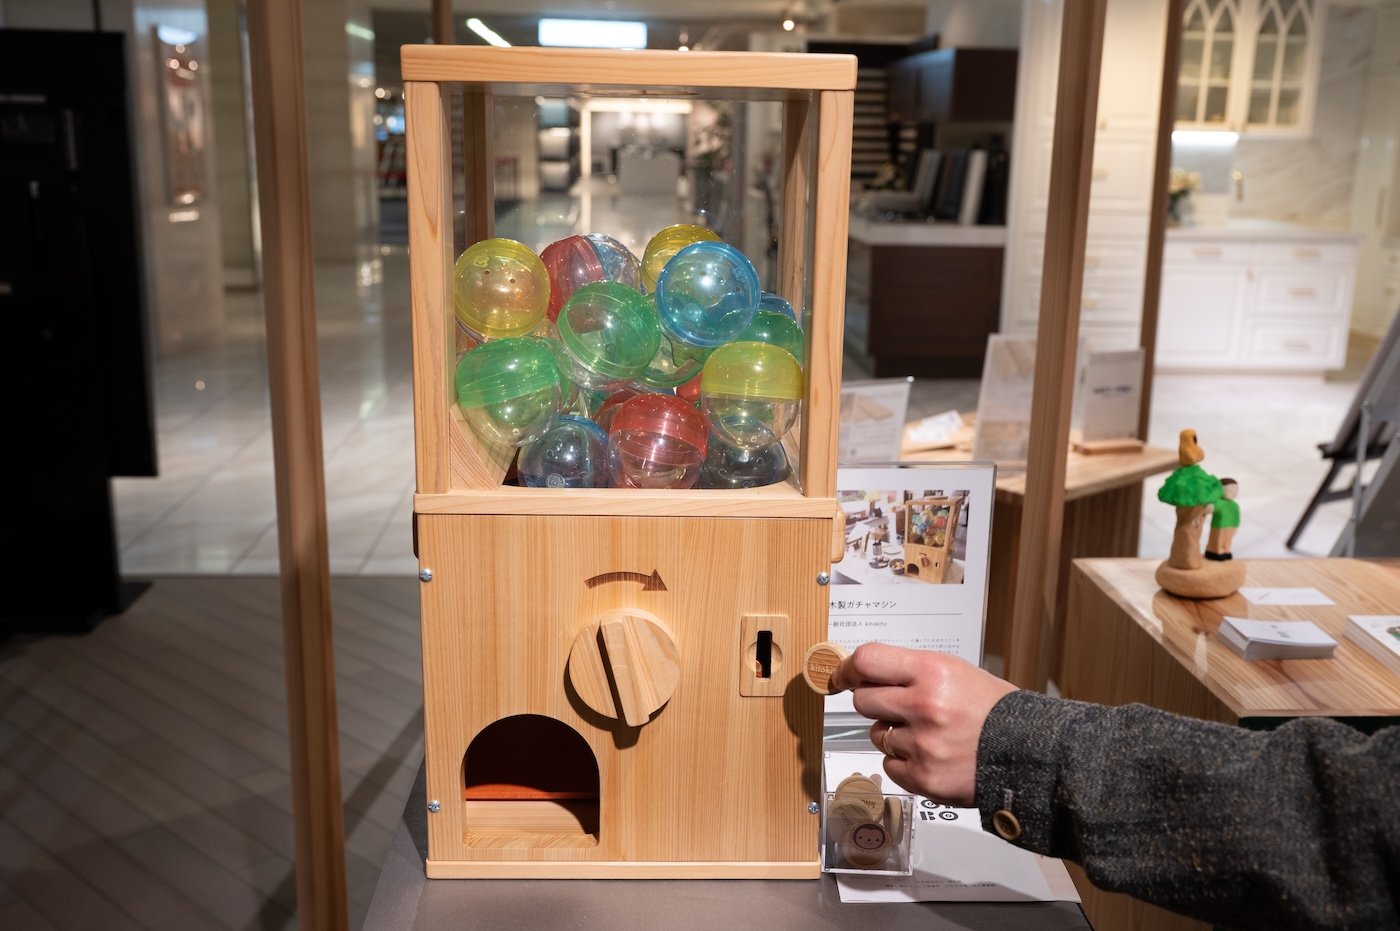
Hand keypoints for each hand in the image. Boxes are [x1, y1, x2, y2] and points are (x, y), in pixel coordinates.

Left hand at [830, 643, 1017, 805]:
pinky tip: (931, 756)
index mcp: (932, 671)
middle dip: (875, 704)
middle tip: (900, 708)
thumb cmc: (994, 710)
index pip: (867, 661)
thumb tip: (864, 673)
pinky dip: (904, 763)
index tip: (840, 677)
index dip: (847, 669)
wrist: (1030, 752)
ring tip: (928, 734)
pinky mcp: (923, 777)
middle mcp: (924, 706)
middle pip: (864, 701)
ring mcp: (922, 744)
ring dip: (893, 735)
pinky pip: (890, 766)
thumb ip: (910, 671)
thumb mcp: (955, 672)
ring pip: (877, 736)